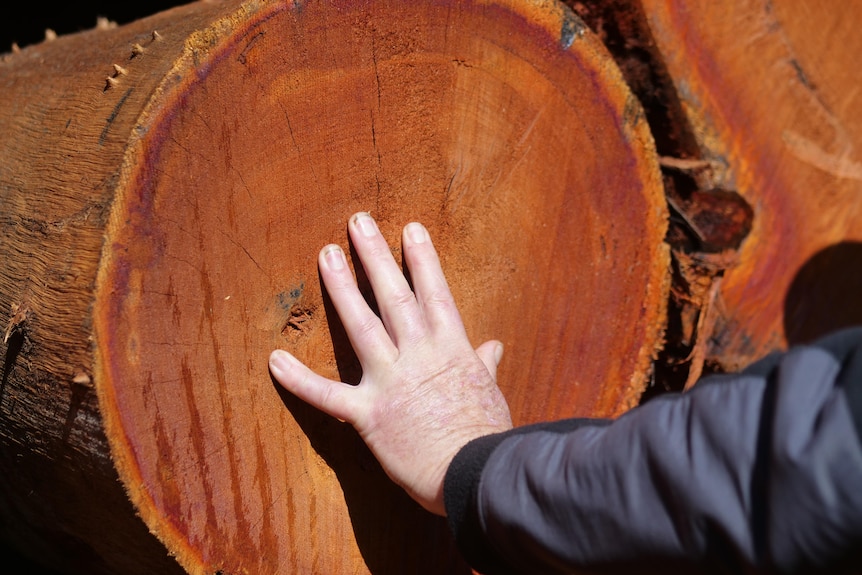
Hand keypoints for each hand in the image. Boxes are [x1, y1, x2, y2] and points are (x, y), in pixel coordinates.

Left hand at [269, 212, 512, 514]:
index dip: (422, 259)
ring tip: (326, 255)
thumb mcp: (491, 392)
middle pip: (395, 296)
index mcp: (452, 348)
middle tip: (358, 222)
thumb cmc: (486, 435)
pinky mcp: (368, 413)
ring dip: (343, 288)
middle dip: (375, 256)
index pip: (435, 293)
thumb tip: (494, 346)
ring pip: (362, 325)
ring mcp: (390, 381)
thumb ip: (486, 364)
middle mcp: (419, 355)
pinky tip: (275, 359)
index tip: (409, 229)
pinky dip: (299, 379)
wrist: (474, 474)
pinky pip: (327, 395)